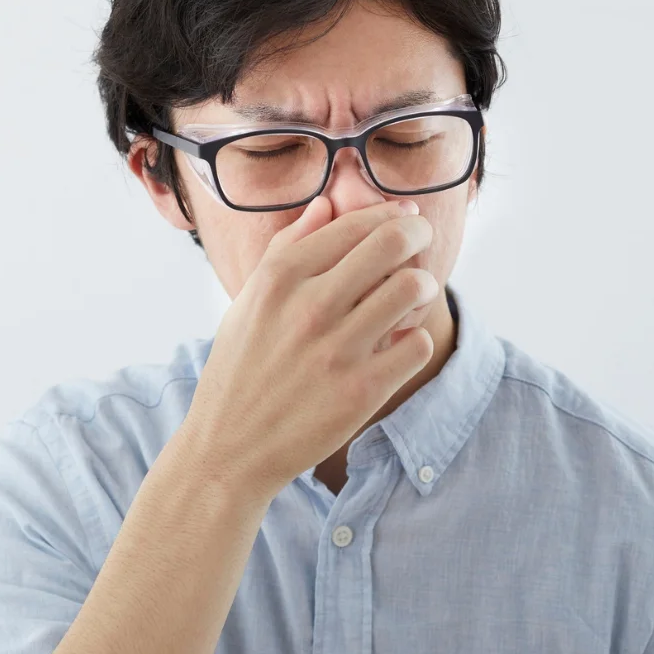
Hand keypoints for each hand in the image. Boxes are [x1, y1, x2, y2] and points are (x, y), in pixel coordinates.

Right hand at [178, 196, 436, 498]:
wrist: (230, 448)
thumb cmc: (241, 369)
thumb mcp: (249, 301)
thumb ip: (286, 247)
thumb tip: (326, 204)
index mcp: (279, 278)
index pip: (354, 223)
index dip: (390, 213)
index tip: (404, 217)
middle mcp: (309, 307)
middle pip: (393, 243)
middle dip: (417, 235)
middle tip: (421, 243)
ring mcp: (337, 350)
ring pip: (412, 288)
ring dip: (422, 285)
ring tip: (414, 294)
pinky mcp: (362, 391)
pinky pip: (418, 344)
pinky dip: (416, 338)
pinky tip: (401, 342)